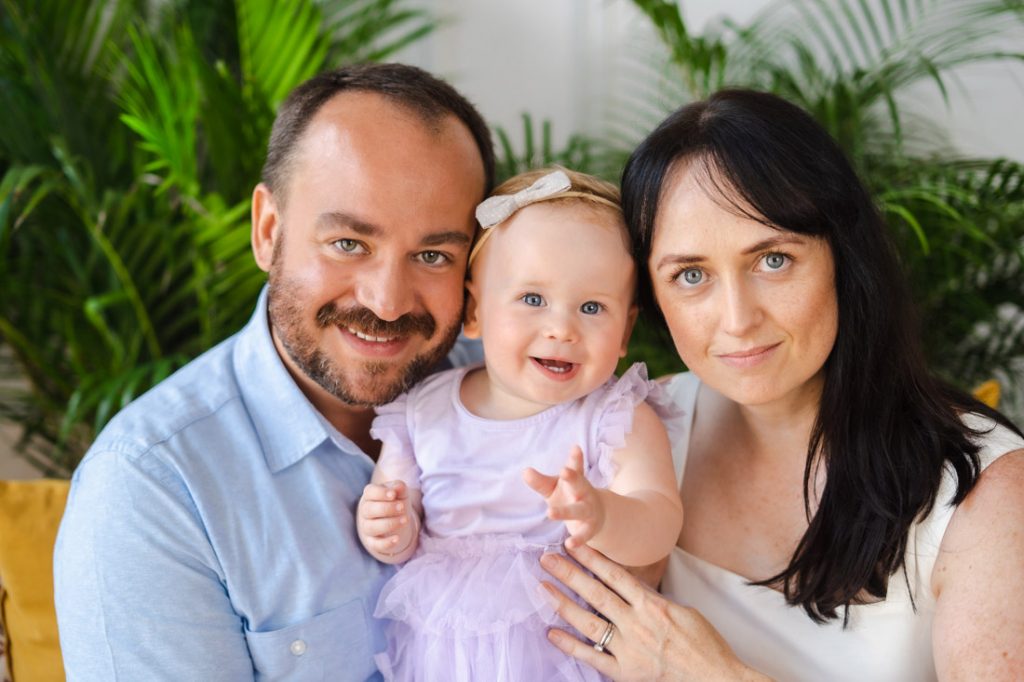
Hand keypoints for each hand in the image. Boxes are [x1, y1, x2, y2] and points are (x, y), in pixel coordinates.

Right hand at [357, 480, 415, 554]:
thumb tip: (398, 486)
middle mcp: (365, 511)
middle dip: (386, 508)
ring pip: (371, 527)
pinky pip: (376, 544)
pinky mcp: (372, 542)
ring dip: (388, 524)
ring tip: (405, 520)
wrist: (394, 521)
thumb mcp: (399, 493)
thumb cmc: (395, 502)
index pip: (370, 492)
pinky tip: (397, 539)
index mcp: (370, 496)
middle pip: (369, 510)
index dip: (381, 493)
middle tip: (402, 507)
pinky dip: (386, 543)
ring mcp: (367, 527)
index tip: (393, 494)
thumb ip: (399, 488)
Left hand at [524, 446, 604, 548]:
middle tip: (564, 470)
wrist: (597, 516)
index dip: (575, 458)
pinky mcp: (590, 528)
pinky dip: (578, 540)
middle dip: (573, 477)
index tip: (575, 448)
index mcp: (575, 480)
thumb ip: (540, 481)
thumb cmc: (570, 495)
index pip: (575, 467)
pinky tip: (569, 544)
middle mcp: (584, 493)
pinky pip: (584, 535)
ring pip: (578, 511)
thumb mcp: (554, 487)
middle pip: (579, 484)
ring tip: (549, 513)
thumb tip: (524, 471)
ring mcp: (588, 510)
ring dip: (565, 512)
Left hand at [539, 544, 768, 681]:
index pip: (615, 575)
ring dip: (563, 604)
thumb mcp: (680, 609)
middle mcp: (637, 623)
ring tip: (543, 588)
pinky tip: (552, 633)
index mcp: (652, 604)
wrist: (715, 675)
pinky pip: (593, 657)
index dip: (592, 558)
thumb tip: (629, 589)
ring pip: (589, 622)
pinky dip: (571, 646)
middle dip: (570, 574)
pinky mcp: (626, 671)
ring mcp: (629, 648)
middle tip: (547, 559)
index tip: (574, 544)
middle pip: (596, 593)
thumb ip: (651, 599)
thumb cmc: (702, 642)